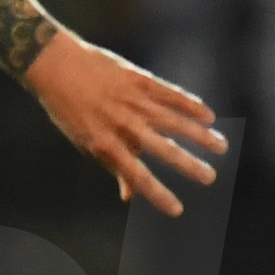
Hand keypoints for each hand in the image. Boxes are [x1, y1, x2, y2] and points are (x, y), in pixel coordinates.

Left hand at [22, 32, 225, 216]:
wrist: (54, 65)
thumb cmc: (68, 109)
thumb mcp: (83, 141)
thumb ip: (111, 166)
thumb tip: (129, 197)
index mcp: (104, 144)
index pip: (136, 176)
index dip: (157, 195)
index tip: (177, 210)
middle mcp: (121, 124)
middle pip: (161, 149)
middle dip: (188, 165)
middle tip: (211, 178)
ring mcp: (131, 100)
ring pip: (172, 120)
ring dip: (199, 134)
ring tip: (221, 147)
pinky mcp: (138, 78)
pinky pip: (169, 93)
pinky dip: (189, 104)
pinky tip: (209, 115)